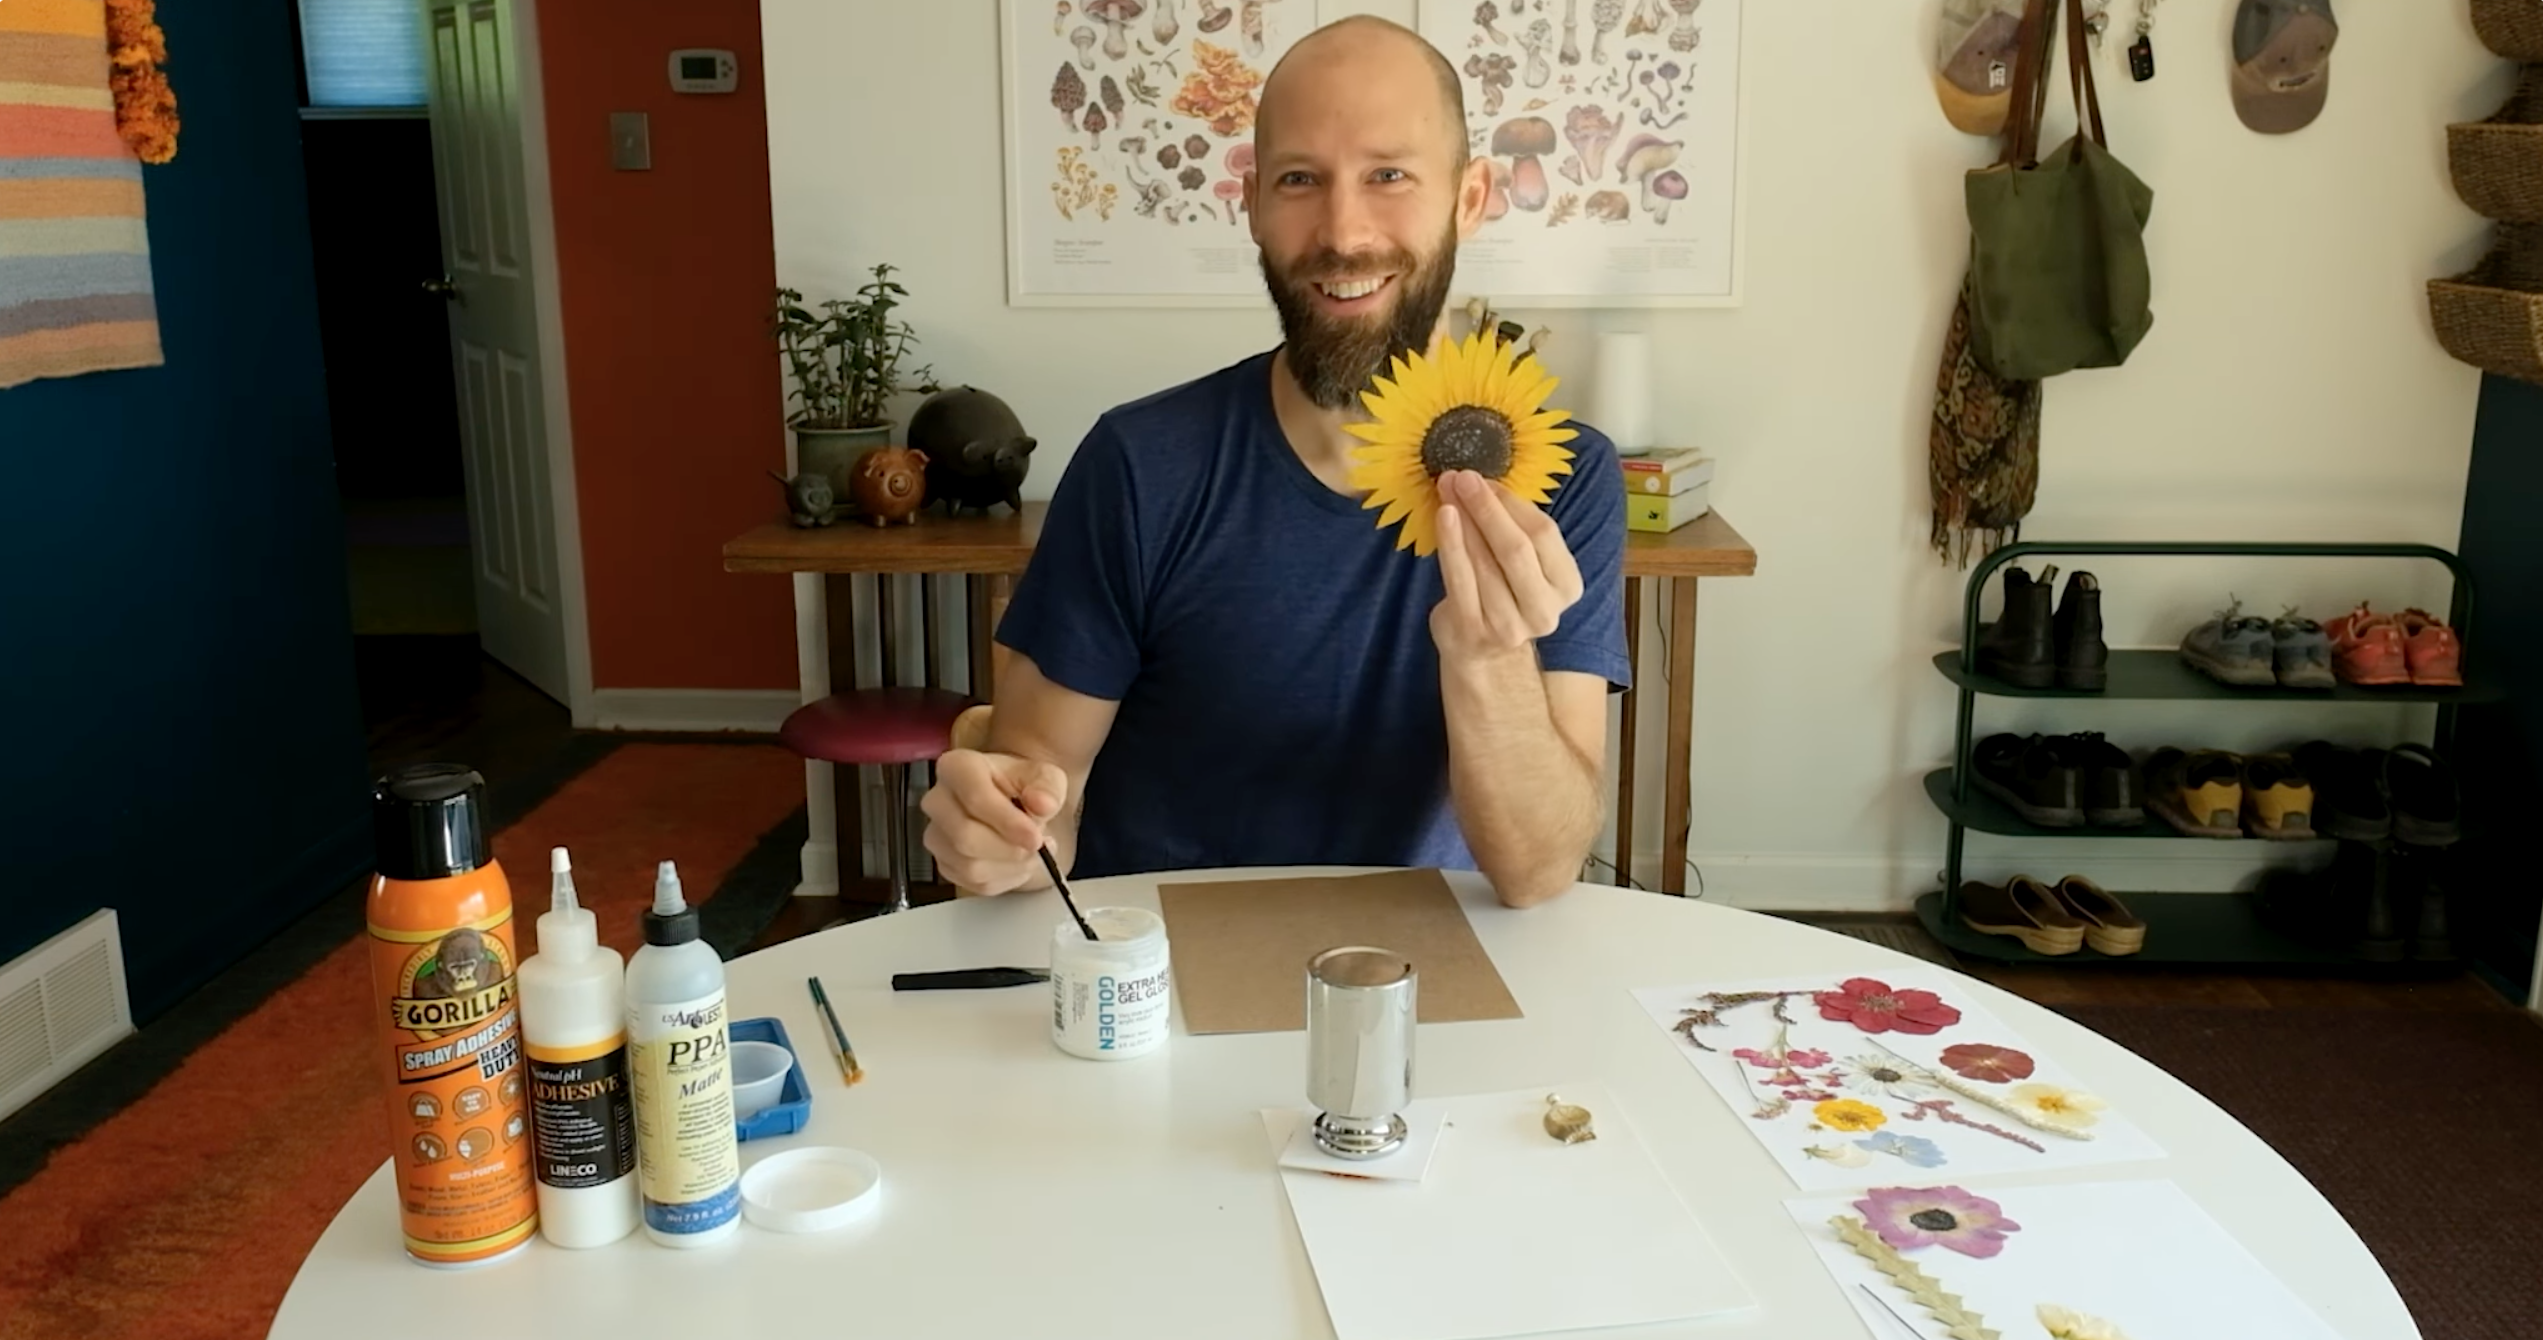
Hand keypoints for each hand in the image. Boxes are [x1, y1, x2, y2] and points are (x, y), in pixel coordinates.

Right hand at [919, 749, 1070, 894]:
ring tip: (1033, 852)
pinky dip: (1005, 878)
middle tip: (1038, 846)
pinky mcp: (945, 864)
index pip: (974, 797)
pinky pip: (974, 883)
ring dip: (1010, 866)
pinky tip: (1018, 862)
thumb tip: (1043, 803)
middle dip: (1008, 849)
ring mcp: (937, 835)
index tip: (1035, 837)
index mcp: (958, 767)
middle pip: (964, 836)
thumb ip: (1047, 787)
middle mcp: (937, 801)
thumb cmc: (1024, 786)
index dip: (1006, 822)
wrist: (1015, 804)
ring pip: (969, 866)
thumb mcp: (1046, 777)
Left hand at [1430, 470, 1583, 663]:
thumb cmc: (1503, 593)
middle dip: (1487, 508)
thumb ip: (1513, 529)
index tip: (1485, 479)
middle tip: (1463, 478)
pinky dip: (1451, 543)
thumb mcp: (1523, 565)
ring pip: (1485, 561)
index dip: (1512, 503)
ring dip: (1464, 520)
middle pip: (1516, 548)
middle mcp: (1544, 610)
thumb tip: (1479, 482)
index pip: (1544, 534)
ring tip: (1447, 490)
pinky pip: (1459, 578)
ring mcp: (1509, 626)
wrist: (1483, 651)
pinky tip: (1444, 517)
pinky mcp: (1474, 631)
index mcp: (1567, 587)